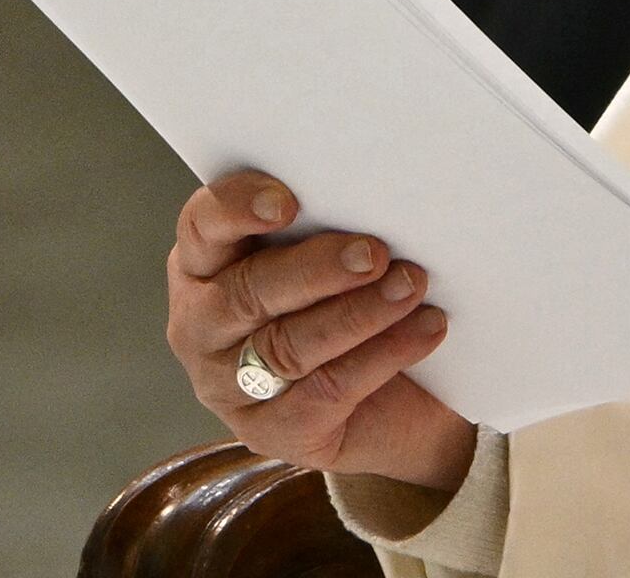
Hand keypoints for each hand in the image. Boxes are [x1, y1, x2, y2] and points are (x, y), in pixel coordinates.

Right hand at [165, 172, 475, 490]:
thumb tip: (378, 196)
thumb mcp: (336, 255)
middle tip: (374, 253)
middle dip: (316, 269)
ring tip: (412, 285)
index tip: (288, 203)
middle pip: (247, 291)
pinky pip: (325, 392)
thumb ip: (334, 224)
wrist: (403, 395)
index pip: (203, 226)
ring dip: (358, 312)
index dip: (237, 209)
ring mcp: (229, 387)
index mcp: (208, 265)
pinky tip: (426, 328)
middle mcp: (203, 326)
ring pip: (287, 346)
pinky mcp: (271, 433)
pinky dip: (382, 355)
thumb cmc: (357, 298)